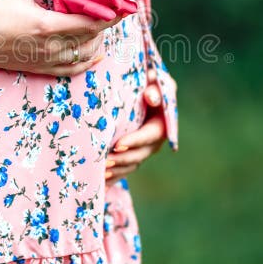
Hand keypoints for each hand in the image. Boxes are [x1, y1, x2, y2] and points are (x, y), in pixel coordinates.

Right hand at [0, 0, 122, 75]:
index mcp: (48, 26)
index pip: (91, 23)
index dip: (111, 15)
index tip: (123, 5)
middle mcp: (52, 46)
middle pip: (92, 37)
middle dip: (107, 24)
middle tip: (117, 10)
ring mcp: (48, 60)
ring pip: (86, 54)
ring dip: (98, 40)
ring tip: (103, 25)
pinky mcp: (42, 69)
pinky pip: (73, 69)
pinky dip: (88, 61)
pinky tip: (97, 54)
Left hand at [105, 68, 166, 185]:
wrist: (144, 92)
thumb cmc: (151, 82)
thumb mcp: (157, 80)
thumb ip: (156, 86)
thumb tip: (150, 97)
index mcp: (162, 125)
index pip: (149, 136)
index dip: (134, 142)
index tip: (118, 145)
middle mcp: (154, 142)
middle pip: (139, 155)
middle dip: (122, 160)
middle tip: (105, 163)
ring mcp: (143, 150)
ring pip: (130, 165)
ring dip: (117, 171)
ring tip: (100, 174)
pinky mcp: (132, 154)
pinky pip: (123, 169)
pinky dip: (113, 177)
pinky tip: (99, 183)